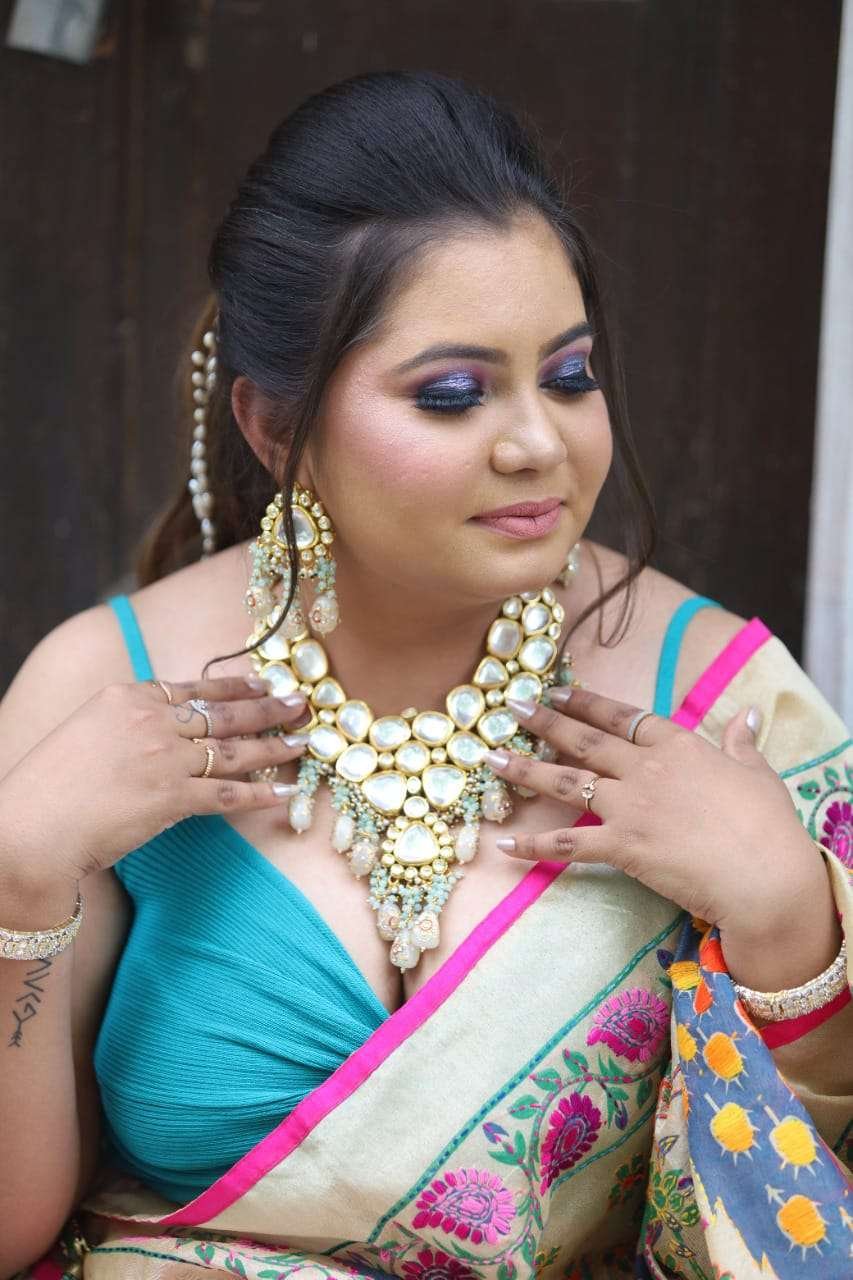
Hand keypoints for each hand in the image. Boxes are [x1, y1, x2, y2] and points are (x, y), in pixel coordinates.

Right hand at [0, 677, 310, 891]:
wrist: (31, 826)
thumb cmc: (48, 787)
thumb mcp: (85, 732)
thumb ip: (125, 725)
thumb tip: (158, 733)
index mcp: (127, 697)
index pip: (193, 689)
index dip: (233, 688)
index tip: (262, 685)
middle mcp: (152, 720)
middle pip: (223, 712)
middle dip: (268, 708)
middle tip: (301, 704)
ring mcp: (165, 757)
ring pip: (234, 749)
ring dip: (274, 745)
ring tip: (303, 741)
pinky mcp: (173, 797)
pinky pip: (228, 793)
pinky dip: (260, 793)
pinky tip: (284, 792)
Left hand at [485, 687, 824, 943]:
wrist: (765, 875)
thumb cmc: (769, 826)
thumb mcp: (759, 774)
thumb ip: (741, 743)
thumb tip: (748, 714)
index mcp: (679, 746)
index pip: (623, 717)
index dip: (587, 704)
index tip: (559, 692)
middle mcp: (647, 770)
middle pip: (585, 740)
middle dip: (544, 721)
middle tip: (509, 706)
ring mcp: (631, 806)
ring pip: (566, 782)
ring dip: (525, 769)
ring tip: (490, 758)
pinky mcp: (623, 846)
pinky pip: (569, 844)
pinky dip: (535, 846)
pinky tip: (505, 845)